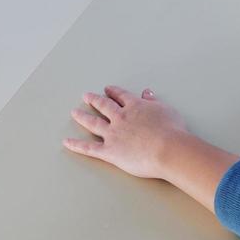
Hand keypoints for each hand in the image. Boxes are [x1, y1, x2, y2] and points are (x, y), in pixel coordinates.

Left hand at [65, 85, 196, 181]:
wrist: (168, 149)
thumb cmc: (172, 131)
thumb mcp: (166, 110)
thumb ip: (154, 101)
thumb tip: (147, 92)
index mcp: (135, 107)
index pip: (121, 96)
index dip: (113, 92)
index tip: (107, 89)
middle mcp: (120, 118)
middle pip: (103, 106)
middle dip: (94, 100)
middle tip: (86, 96)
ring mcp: (113, 134)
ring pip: (93, 123)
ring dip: (83, 117)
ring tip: (74, 112)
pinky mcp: (109, 151)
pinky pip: (89, 148)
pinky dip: (77, 145)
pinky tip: (66, 142)